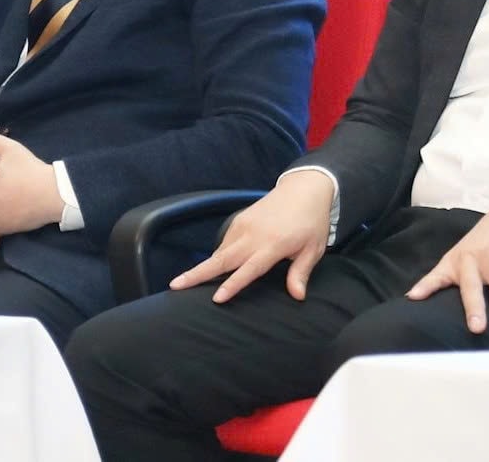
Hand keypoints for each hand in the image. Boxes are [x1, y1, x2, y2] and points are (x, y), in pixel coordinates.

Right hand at [170, 169, 336, 302]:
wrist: (304, 189)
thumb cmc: (312, 222)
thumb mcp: (313, 249)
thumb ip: (301, 273)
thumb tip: (297, 296)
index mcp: (273, 245)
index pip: (249, 269)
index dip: (233, 284)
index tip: (217, 298)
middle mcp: (253, 235)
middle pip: (220, 259)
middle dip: (196, 273)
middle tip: (174, 286)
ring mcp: (243, 226)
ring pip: (219, 252)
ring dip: (204, 267)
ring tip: (185, 281)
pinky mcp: (240, 220)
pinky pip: (224, 243)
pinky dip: (218, 257)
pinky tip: (215, 267)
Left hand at [405, 187, 488, 332]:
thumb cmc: (481, 245)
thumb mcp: (458, 259)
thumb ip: (441, 279)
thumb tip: (412, 297)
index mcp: (454, 263)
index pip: (436, 277)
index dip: (425, 287)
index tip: (413, 296)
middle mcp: (470, 258)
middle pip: (473, 288)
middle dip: (474, 309)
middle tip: (477, 328)